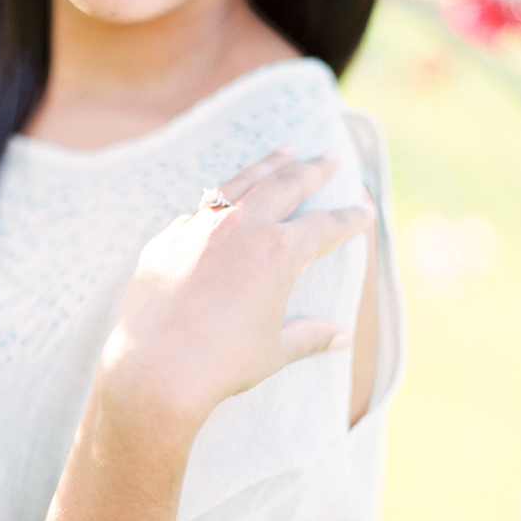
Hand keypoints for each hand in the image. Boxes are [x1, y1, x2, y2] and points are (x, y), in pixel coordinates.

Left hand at [98, 148, 374, 426]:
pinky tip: (227, 201)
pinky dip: (222, 201)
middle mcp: (242, 228)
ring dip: (267, 165)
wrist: (155, 369)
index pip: (326, 226)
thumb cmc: (221, 364)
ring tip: (285, 151)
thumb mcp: (275, 350)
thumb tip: (341, 338)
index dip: (350, 218)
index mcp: (279, 252)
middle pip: (286, 185)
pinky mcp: (167, 239)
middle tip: (330, 158)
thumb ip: (311, 336)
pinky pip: (201, 211)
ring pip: (241, 183)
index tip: (365, 210)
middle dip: (312, 170)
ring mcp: (200, 228)